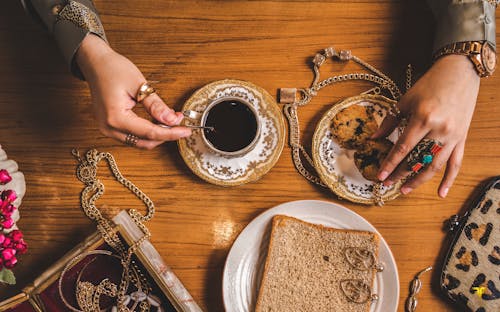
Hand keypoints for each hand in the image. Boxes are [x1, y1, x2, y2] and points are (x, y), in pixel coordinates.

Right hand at [75, 35, 190, 148]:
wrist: (95, 63)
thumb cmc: (112, 69)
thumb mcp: (139, 85)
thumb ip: (156, 105)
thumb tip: (172, 120)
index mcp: (115, 118)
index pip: (150, 133)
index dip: (171, 133)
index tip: (186, 131)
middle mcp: (109, 128)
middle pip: (145, 142)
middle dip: (165, 135)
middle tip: (180, 124)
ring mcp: (108, 129)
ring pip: (139, 142)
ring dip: (157, 135)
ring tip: (171, 122)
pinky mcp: (110, 127)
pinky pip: (133, 136)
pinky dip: (147, 132)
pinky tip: (158, 123)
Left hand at [373, 54, 479, 197]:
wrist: (460, 72)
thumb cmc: (431, 84)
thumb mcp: (406, 100)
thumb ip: (390, 121)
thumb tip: (374, 137)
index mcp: (423, 118)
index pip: (403, 148)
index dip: (390, 164)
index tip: (380, 176)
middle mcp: (439, 130)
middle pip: (417, 160)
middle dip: (400, 174)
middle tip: (388, 183)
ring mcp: (453, 136)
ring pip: (435, 166)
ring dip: (419, 180)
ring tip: (405, 189)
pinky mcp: (462, 138)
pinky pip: (456, 163)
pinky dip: (449, 179)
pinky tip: (440, 192)